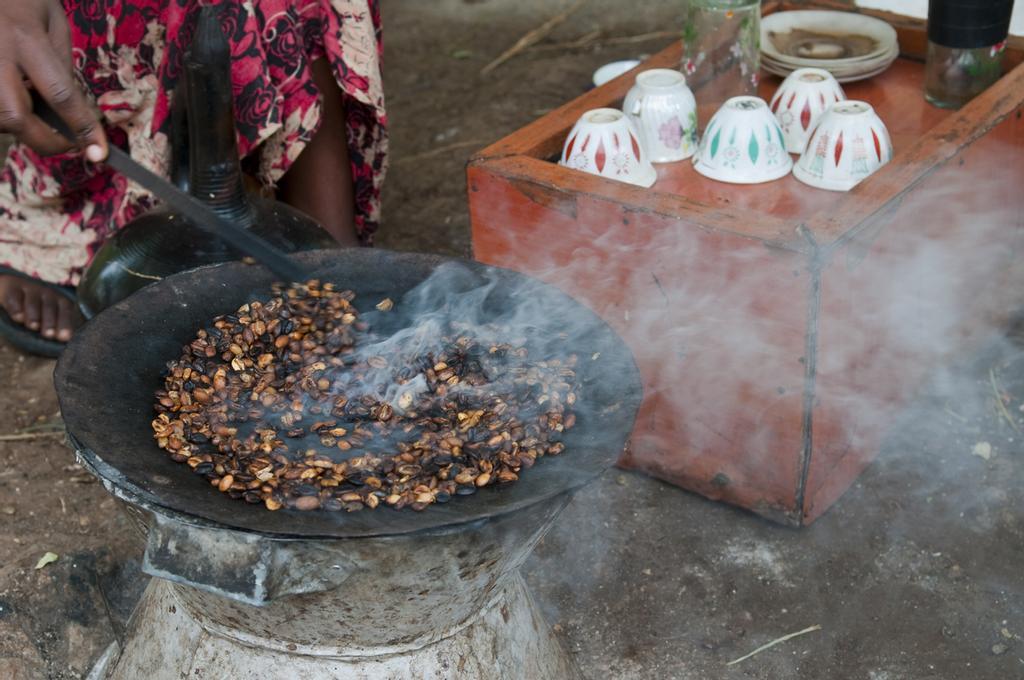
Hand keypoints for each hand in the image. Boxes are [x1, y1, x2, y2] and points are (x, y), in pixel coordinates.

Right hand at [0, 0, 106, 159]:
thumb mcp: (53, 20)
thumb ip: (61, 63)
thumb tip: (70, 107)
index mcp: (26, 39)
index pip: (61, 94)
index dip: (82, 128)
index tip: (99, 153)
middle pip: (16, 117)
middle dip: (45, 141)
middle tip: (67, 143)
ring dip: (22, 128)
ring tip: (40, 114)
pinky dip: (7, 115)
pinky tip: (19, 100)